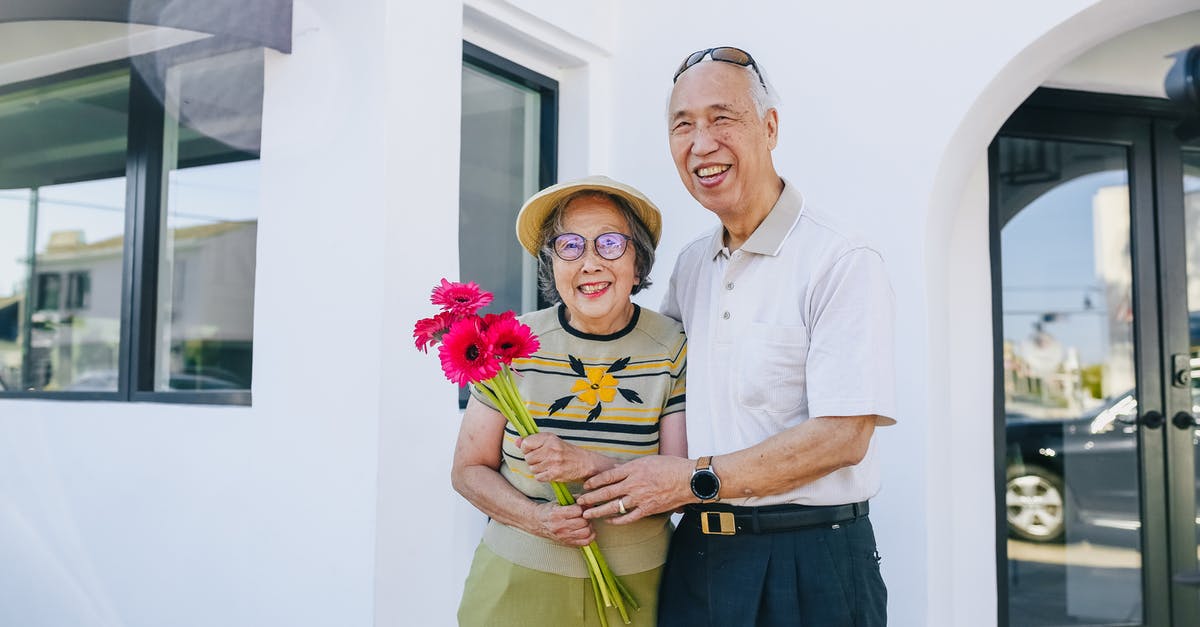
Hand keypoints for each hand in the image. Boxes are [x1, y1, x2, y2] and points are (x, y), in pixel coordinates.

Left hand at [518, 433, 606, 482]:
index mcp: (549, 438)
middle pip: (528, 458)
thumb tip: (516, 442)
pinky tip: (549, 472)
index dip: (527, 448)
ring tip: (547, 465)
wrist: (584, 463)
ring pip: (532, 468)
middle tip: (543, 459)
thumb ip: (532, 440)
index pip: (526, 443)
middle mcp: (551, 449)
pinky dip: (542, 476)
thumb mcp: (551, 441)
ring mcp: (553, 462)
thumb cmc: (566, 451)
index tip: (533, 450)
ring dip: (537, 469)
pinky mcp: (555, 474)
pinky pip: (538, 477)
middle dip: (532, 460)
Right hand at [529, 502, 594, 546]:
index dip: (583, 507)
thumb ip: (574, 499)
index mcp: (557, 514)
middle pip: (583, 522)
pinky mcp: (567, 542)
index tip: (582, 506)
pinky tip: (586, 530)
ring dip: (588, 526)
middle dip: (586, 516)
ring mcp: (564, 536)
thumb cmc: (549, 511)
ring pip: (586, 532)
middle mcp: (560, 527)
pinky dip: (589, 536)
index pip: (578, 511)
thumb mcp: (559, 501)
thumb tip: (588, 500)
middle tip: (585, 514)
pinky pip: (585, 542)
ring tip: (585, 522)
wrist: (538, 523)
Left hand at [577, 455, 694, 523]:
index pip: (608, 476)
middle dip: (590, 497)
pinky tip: (609, 521)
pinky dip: (617, 520)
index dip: (594, 481)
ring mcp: (640, 498)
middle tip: (578, 501)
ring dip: (598, 511)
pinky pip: (628, 517)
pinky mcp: (648, 509)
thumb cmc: (671, 466)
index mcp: (633, 469)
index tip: (585, 485)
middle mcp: (634, 483)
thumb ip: (632, 467)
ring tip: (587, 514)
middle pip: (606, 492)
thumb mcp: (649, 461)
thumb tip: (617, 470)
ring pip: (614, 506)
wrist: (688, 479)